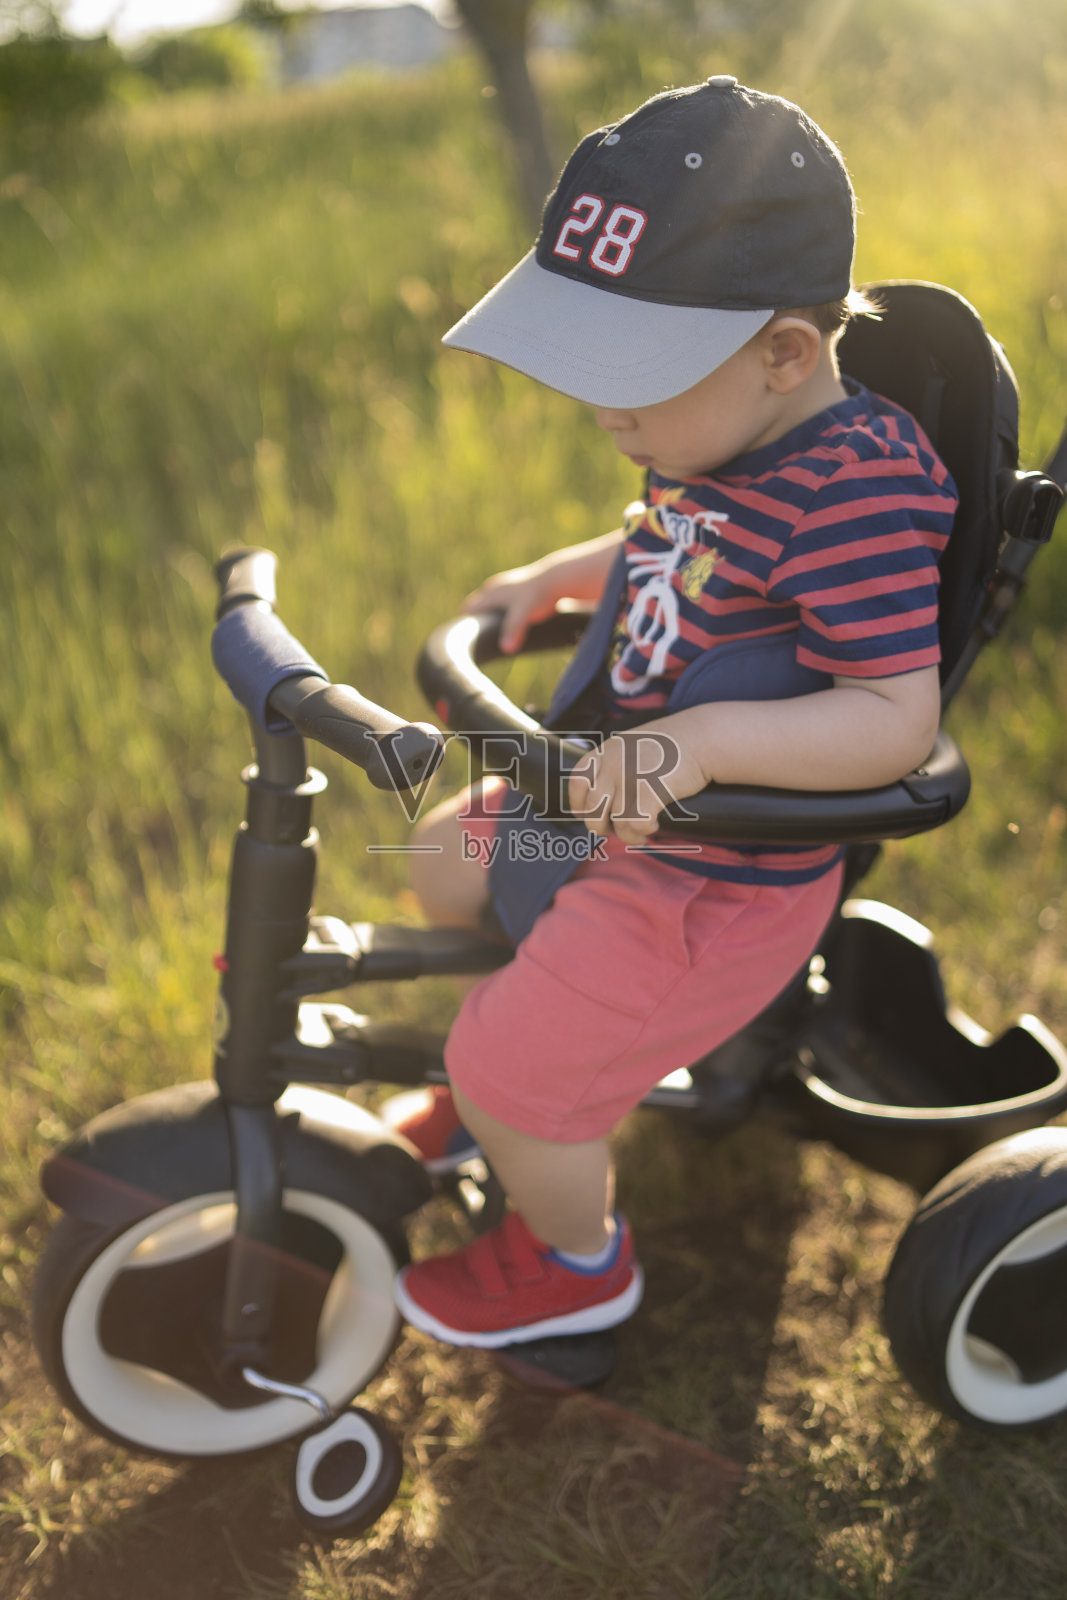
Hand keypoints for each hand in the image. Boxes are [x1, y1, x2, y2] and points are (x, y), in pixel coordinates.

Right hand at [461, 562, 560, 653]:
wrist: (559, 578)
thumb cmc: (540, 594)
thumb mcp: (524, 613)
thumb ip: (513, 630)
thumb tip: (505, 649)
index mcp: (491, 593)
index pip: (468, 610)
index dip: (464, 625)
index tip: (464, 642)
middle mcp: (496, 588)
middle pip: (477, 607)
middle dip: (476, 623)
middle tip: (478, 645)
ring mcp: (507, 587)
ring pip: (491, 606)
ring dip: (490, 619)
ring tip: (494, 638)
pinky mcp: (519, 591)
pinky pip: (504, 605)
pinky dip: (503, 615)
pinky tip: (511, 626)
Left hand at [567, 727, 709, 846]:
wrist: (704, 737)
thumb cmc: (674, 744)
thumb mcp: (635, 743)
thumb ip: (617, 761)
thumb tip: (605, 793)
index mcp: (608, 751)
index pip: (577, 779)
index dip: (578, 802)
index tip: (584, 814)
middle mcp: (614, 763)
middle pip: (593, 808)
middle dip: (600, 827)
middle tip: (613, 830)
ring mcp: (631, 777)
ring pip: (617, 822)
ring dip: (628, 835)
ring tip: (640, 834)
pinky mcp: (650, 791)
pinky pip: (637, 825)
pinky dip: (644, 831)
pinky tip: (653, 827)